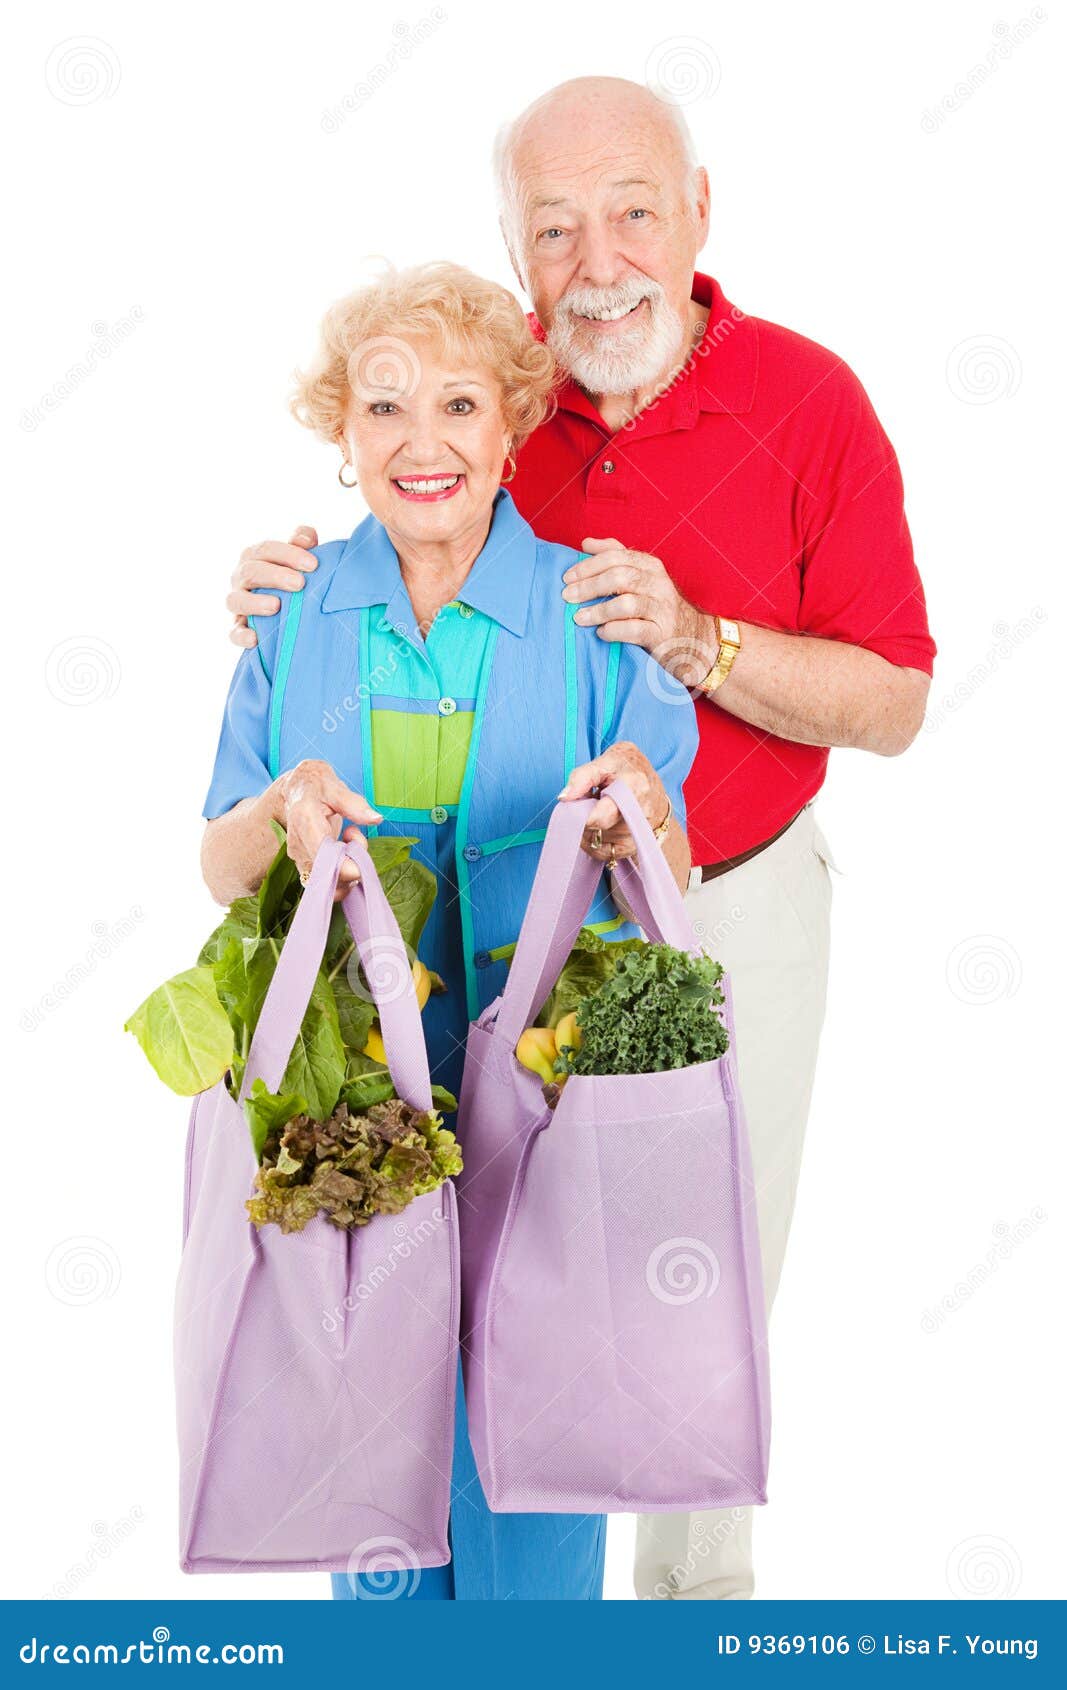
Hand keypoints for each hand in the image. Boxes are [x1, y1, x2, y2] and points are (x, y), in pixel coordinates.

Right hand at [228, 525, 319, 648]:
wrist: (288, 611)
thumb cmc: (294, 578)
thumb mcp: (300, 559)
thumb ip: (303, 544)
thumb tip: (307, 537)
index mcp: (255, 557)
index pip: (266, 549)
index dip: (288, 554)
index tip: (312, 564)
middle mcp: (241, 577)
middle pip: (250, 572)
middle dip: (274, 576)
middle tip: (299, 584)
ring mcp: (237, 602)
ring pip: (235, 600)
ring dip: (254, 603)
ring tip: (276, 606)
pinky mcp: (237, 627)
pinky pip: (233, 632)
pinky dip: (241, 635)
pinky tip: (256, 638)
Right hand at [269, 760, 380, 891]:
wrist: (296, 791)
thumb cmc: (317, 786)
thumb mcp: (335, 787)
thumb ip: (354, 804)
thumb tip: (376, 819)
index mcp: (305, 820)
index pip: (323, 855)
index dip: (345, 867)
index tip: (360, 857)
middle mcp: (299, 845)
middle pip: (329, 875)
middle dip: (353, 864)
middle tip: (356, 835)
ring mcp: (300, 858)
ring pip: (330, 882)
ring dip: (350, 869)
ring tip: (350, 839)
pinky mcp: (306, 866)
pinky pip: (328, 881)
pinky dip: (343, 872)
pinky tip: (345, 850)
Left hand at [558, 741, 668, 864]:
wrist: (652, 783)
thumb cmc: (627, 768)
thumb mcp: (606, 760)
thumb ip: (582, 776)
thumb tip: (564, 798)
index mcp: (633, 788)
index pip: (602, 816)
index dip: (582, 815)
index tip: (574, 805)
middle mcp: (639, 815)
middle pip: (597, 830)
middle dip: (583, 818)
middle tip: (585, 804)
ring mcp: (639, 834)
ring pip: (597, 842)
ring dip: (587, 828)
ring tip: (595, 811)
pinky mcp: (634, 846)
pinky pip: (603, 853)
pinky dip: (592, 842)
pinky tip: (594, 827)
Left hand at [562, 537, 715, 686]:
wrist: (689, 637)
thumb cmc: (654, 606)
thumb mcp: (639, 577)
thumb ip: (615, 557)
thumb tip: (585, 543)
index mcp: (650, 565)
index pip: (616, 557)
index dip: (588, 566)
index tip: (567, 577)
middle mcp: (658, 583)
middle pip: (619, 577)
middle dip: (589, 586)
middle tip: (567, 597)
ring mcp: (662, 608)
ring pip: (626, 604)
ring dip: (598, 610)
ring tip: (578, 618)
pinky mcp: (662, 633)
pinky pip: (635, 630)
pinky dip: (614, 631)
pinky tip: (601, 633)